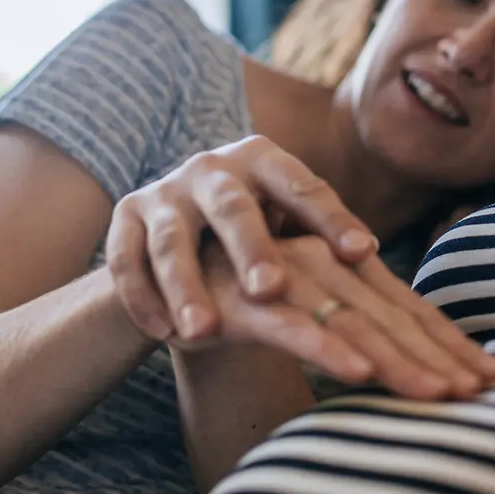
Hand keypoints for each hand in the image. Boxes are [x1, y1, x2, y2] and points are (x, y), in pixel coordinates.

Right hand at [106, 136, 376, 341]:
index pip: (302, 186)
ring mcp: (166, 191)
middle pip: (232, 207)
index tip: (362, 253)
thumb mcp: (287, 220)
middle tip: (270, 290)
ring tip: (201, 332)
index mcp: (263, 160)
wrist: (182, 222)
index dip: (331, 219)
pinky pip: (127, 258)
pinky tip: (158, 332)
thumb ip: (320, 233)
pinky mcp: (126, 216)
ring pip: (173, 239)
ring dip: (186, 286)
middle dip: (251, 249)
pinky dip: (140, 295)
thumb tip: (368, 255)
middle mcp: (213, 169)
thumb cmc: (256, 227)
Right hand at [183, 236, 494, 398]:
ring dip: (384, 356)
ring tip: (422, 389)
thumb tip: (430, 349)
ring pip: (342, 315)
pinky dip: (321, 347)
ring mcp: (276, 268)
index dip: (446, 338)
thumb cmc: (245, 281)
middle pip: (384, 309)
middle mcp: (314, 250)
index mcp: (338, 247)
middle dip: (431, 354)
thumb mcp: (306, 290)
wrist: (153, 261)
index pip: (404, 299)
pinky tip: (354, 370)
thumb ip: (357, 308)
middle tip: (472, 392)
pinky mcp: (231, 291)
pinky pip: (280, 324)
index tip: (490, 376)